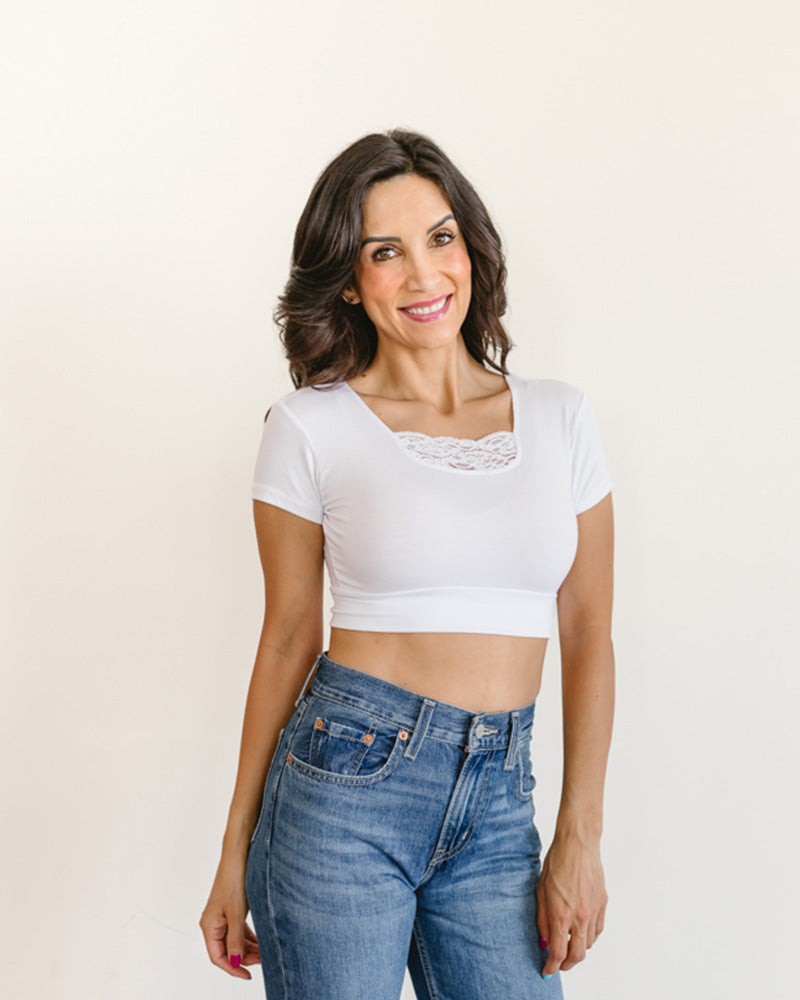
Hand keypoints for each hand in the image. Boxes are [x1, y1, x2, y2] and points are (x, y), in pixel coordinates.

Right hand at [199, 863, 260, 979]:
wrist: (238, 854)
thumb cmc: (234, 879)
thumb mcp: (236, 913)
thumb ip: (236, 939)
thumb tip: (235, 961)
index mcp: (209, 925)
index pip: (218, 956)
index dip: (232, 967)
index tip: (248, 974)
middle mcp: (213, 922)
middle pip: (226, 949)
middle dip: (244, 957)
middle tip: (262, 961)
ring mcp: (222, 916)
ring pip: (234, 940)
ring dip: (248, 948)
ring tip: (264, 952)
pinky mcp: (230, 909)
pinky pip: (238, 929)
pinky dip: (248, 937)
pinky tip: (260, 940)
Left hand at [536, 833, 606, 976]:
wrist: (578, 843)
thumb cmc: (557, 862)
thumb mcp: (540, 891)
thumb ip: (542, 919)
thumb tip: (544, 941)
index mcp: (562, 915)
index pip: (558, 953)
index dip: (551, 966)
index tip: (546, 970)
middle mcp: (580, 917)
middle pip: (577, 955)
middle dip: (567, 965)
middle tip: (558, 964)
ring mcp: (594, 911)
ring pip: (589, 944)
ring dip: (578, 949)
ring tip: (568, 943)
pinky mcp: (603, 903)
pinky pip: (598, 929)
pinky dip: (589, 936)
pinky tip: (581, 930)